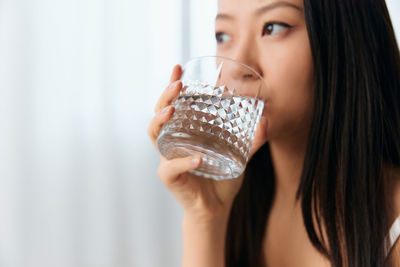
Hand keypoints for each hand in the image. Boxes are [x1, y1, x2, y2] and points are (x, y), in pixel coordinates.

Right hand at [148, 65, 267, 221]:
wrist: (216, 208)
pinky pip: (172, 167)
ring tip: (172, 110)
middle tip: (177, 84)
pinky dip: (184, 162)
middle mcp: (173, 142)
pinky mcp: (170, 178)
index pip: (174, 104)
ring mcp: (168, 159)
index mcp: (185, 132)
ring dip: (161, 121)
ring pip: (156, 136)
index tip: (178, 67)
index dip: (172, 85)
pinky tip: (197, 158)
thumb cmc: (222, 177)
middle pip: (159, 115)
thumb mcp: (239, 155)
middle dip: (164, 97)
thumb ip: (252, 140)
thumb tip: (267, 121)